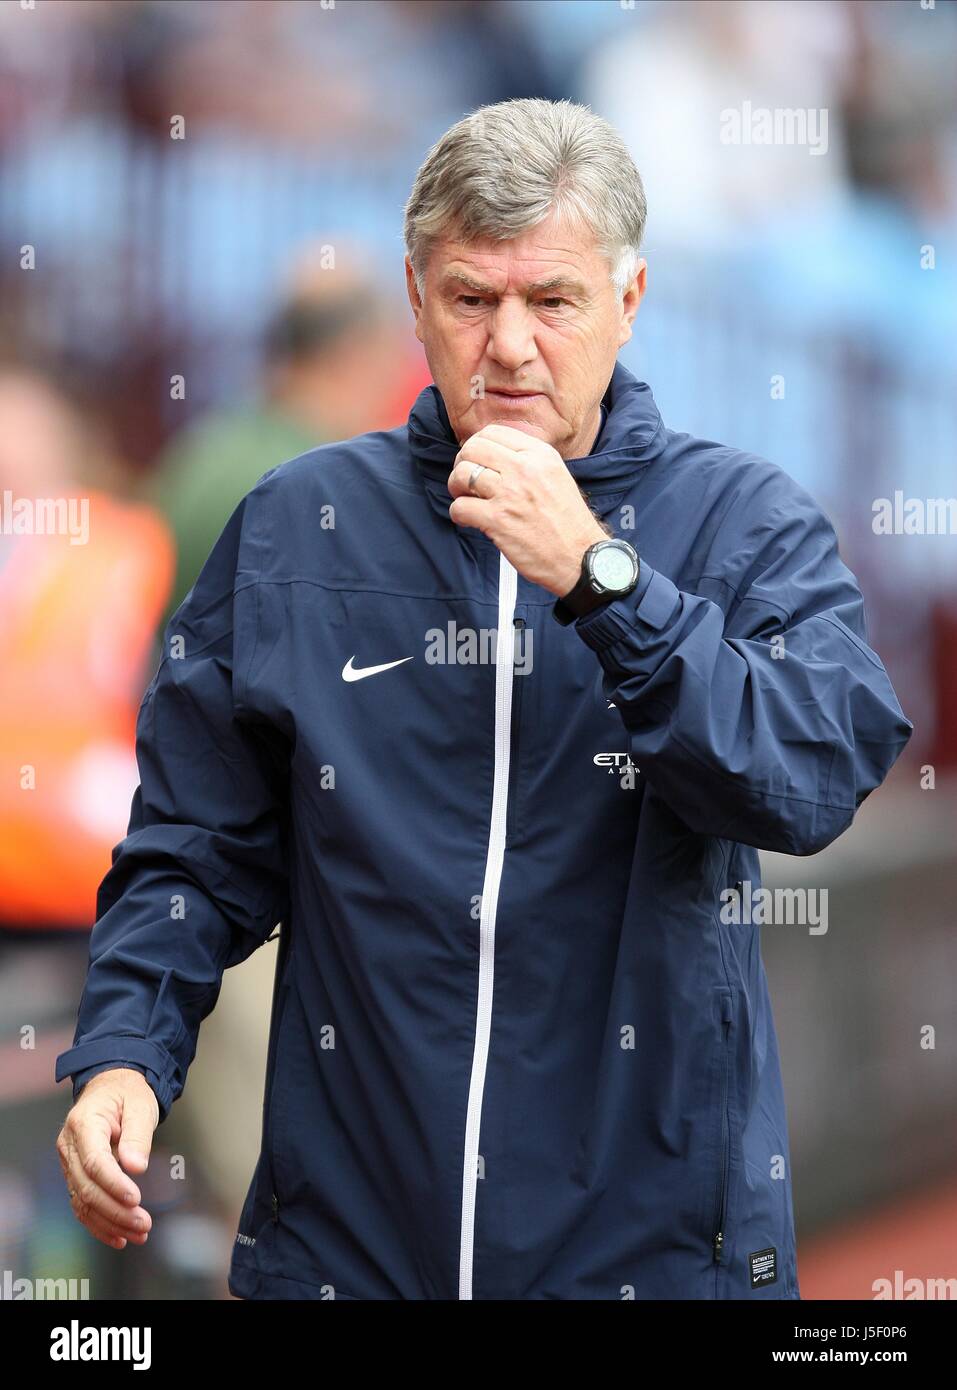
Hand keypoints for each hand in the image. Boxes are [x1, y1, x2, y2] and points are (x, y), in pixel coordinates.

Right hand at [56, 1067, 158, 1248]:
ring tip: (139, 1234)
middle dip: (115, 1210)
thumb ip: (137, 1135)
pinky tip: (120, 1237)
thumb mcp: (141, 1104)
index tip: (136, 1199)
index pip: (94, 1162)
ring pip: (83, 1201)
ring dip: (110, 1222)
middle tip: (144, 1224)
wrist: (112, 1088)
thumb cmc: (128, 1094)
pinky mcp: (74, 1176)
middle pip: (87, 1186)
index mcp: (83, 1124)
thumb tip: (135, 1167)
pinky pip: (82, 1205)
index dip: (114, 1184)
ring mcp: (68, 1163)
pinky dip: (99, 1224)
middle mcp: (69, 1146)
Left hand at [447, 423, 610, 595]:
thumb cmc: (568, 523)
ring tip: (466, 499)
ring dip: (456, 488)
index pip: (493, 432)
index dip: (478, 445)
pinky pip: (460, 507)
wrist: (580, 557)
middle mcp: (524, 469)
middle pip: (472, 448)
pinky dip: (458, 514)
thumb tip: (495, 454)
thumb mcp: (557, 476)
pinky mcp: (497, 521)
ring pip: (461, 474)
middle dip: (462, 463)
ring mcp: (509, 494)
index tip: (478, 460)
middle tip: (467, 480)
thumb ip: (529, 460)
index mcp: (540, 455)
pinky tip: (469, 519)